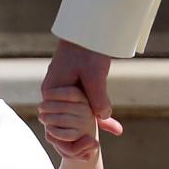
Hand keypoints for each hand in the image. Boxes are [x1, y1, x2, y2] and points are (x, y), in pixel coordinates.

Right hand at [42, 39, 122, 158]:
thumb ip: (97, 97)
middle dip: (85, 129)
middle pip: (70, 118)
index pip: (60, 121)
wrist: (88, 29)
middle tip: (105, 138)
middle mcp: (54, 93)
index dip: (76, 131)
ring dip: (95, 121)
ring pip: (80, 112)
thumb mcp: (94, 75)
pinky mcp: (74, 86)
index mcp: (52, 91)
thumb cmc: (87, 50)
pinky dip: (99, 111)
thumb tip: (102, 117)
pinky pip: (85, 104)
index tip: (91, 139)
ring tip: (115, 129)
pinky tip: (115, 126)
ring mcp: (63, 90)